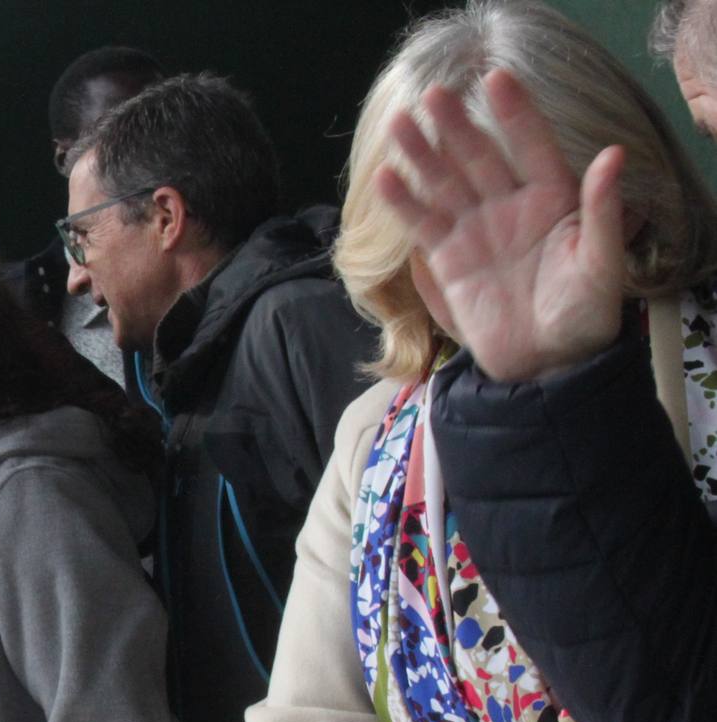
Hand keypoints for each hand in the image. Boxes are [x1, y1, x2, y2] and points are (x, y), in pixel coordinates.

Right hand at [373, 70, 626, 382]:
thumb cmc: (586, 313)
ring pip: (445, 184)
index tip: (495, 79)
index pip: (531, 146)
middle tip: (433, 95)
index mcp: (552, 199)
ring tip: (401, 123)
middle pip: (479, 157)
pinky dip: (404, 203)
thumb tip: (614, 154)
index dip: (515, 114)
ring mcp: (475, 232)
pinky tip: (386, 178)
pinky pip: (422, 225)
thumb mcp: (603, 263)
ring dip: (422, 155)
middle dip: (456, 126)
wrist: (547, 363)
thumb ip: (603, 210)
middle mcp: (509, 207)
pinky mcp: (448, 261)